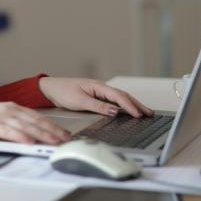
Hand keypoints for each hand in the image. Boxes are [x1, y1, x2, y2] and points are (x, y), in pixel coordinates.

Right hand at [0, 102, 71, 144]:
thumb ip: (12, 124)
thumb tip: (30, 136)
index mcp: (10, 107)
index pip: (36, 116)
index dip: (51, 124)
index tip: (63, 132)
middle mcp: (7, 109)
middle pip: (34, 120)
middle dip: (52, 130)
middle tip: (65, 139)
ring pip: (26, 126)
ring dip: (42, 134)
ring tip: (54, 142)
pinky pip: (9, 131)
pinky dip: (21, 137)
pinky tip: (30, 142)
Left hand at [38, 77, 153, 117]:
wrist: (51, 89)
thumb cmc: (63, 92)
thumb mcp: (80, 101)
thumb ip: (98, 106)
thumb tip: (115, 111)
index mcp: (98, 86)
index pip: (118, 96)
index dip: (130, 106)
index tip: (139, 114)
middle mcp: (100, 87)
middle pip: (123, 96)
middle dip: (137, 104)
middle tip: (149, 113)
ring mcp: (99, 91)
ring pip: (119, 98)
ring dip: (132, 105)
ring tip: (144, 112)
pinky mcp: (96, 96)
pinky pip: (113, 101)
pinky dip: (123, 106)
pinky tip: (128, 111)